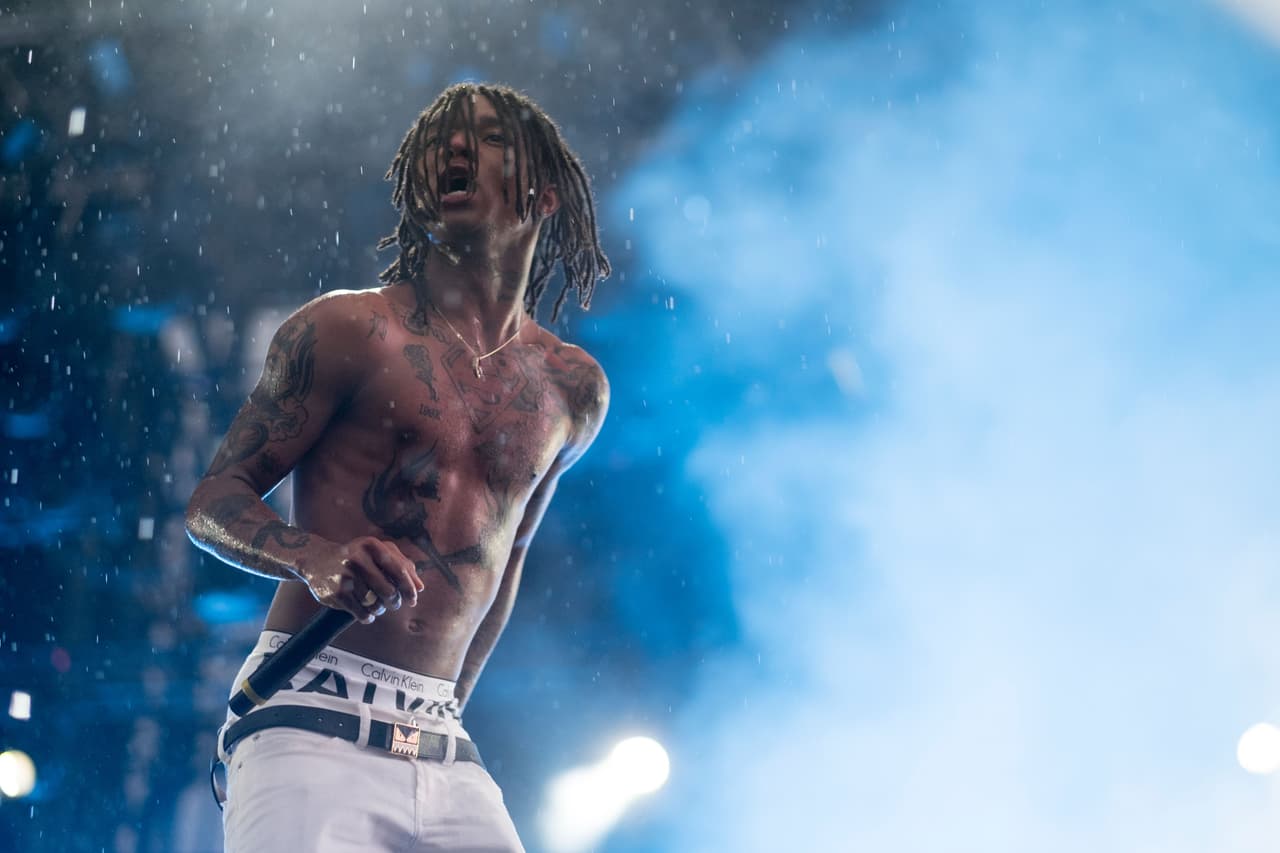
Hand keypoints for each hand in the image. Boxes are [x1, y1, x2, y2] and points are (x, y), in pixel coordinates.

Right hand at [296, 537, 422, 622]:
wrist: (316, 560)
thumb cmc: (355, 557)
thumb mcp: (376, 552)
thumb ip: (401, 564)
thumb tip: (420, 587)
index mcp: (372, 546)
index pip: (398, 570)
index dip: (409, 587)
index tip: (414, 599)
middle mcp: (358, 558)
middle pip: (389, 591)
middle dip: (394, 601)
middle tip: (393, 603)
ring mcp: (346, 576)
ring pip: (375, 604)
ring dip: (380, 609)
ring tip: (377, 605)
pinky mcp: (336, 593)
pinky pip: (362, 613)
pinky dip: (368, 617)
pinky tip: (368, 613)